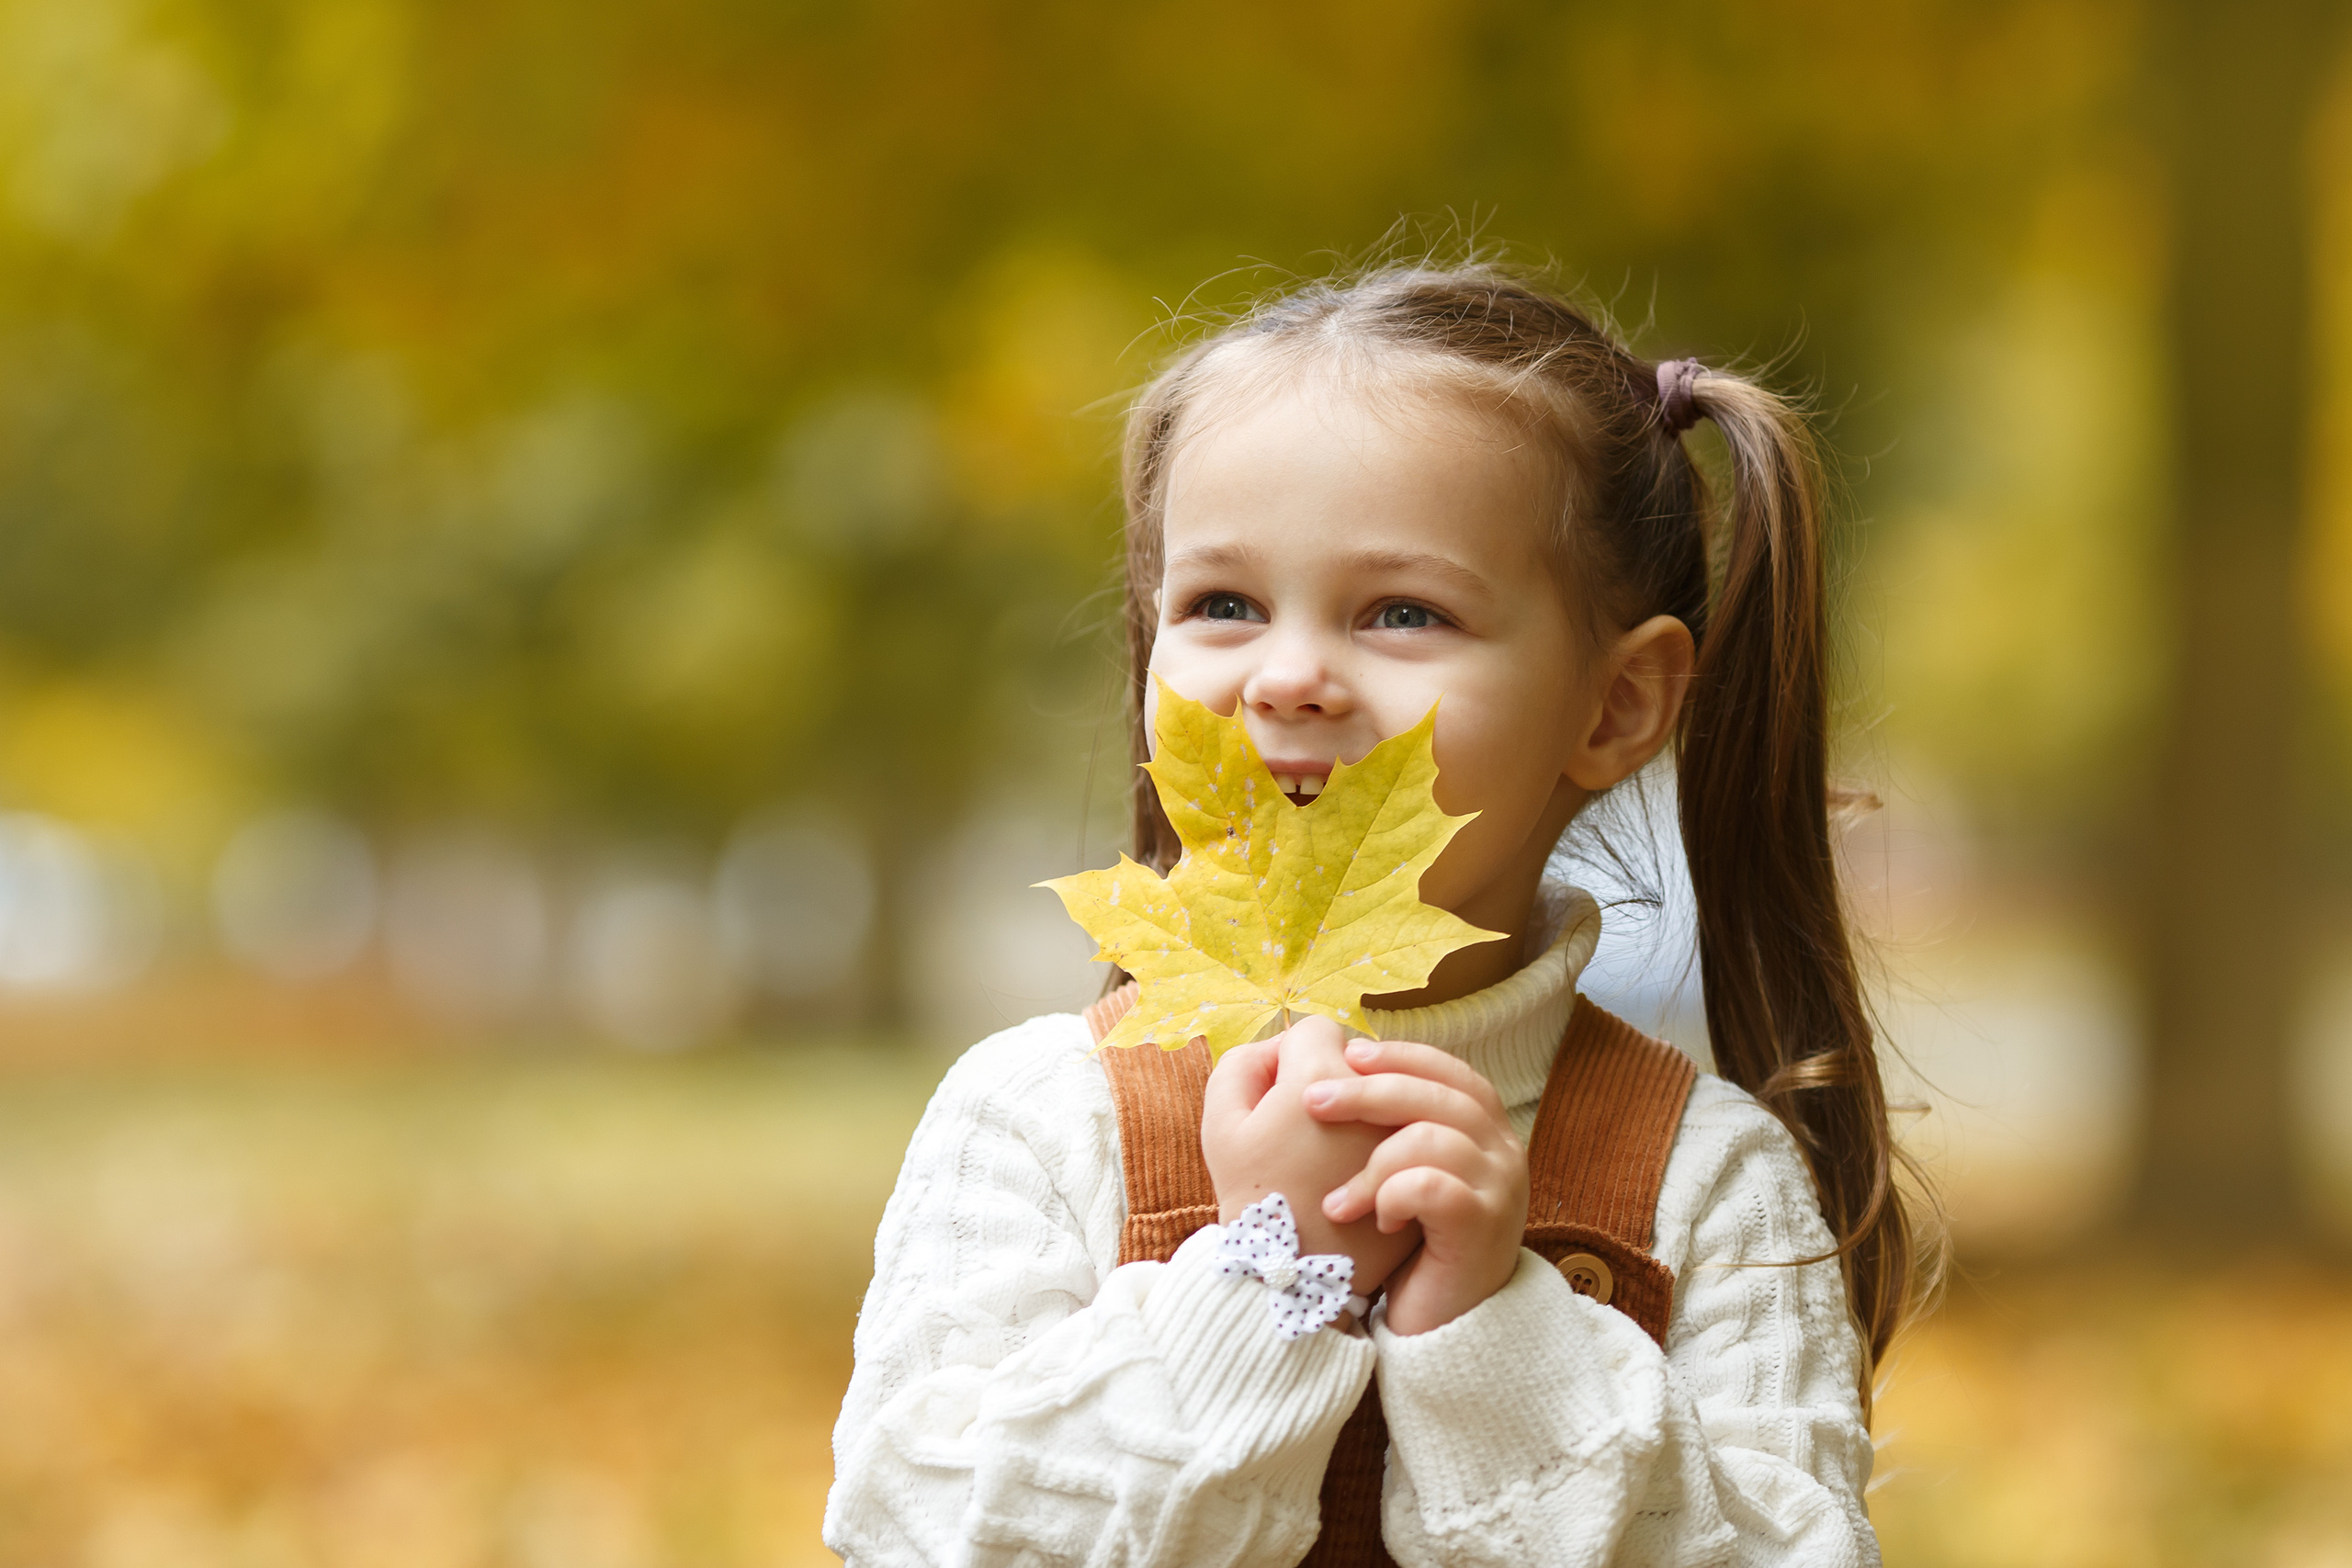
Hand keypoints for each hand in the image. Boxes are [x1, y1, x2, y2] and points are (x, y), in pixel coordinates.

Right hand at [1200, 1016, 1423, 1295]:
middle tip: (1310, 1123)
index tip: (1283, 1097)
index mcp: (1324, 1078)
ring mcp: (1409, 1133)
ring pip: (1396, 1091)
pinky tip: (1365, 1170)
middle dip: (1339, 1078)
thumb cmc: (1253, 1198)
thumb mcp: (1221, 1125)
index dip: (1291, 1059)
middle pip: (1364, 1058)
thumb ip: (1244, 1064)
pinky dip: (1393, 1139)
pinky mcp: (1430, 1168)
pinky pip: (1413, 1130)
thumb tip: (1283, 1046)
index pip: (1318, 1032)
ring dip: (1372, 1105)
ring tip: (1339, 1148)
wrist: (1293, 1279)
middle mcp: (1379, 1097)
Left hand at [1305, 1037, 1528, 1335]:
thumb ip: (1401, 1129)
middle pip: (1438, 1095)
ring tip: (1339, 1200)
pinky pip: (1430, 1186)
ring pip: (1430, 1138)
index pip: (1451, 1072)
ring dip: (1371, 1164)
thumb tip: (1353, 1071)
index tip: (1348, 1055)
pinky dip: (1391, 1196)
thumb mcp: (1409, 1176)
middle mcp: (1505, 1155)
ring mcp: (1501, 1191)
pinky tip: (1377, 1221)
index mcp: (1489, 1134)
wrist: (1444, 1332)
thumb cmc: (1415, 1250)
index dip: (1401, 1057)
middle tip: (1313, 1102)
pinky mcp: (1483, 1229)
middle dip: (1368, 1092)